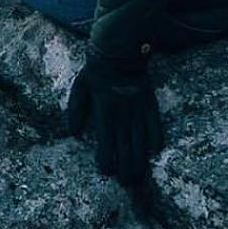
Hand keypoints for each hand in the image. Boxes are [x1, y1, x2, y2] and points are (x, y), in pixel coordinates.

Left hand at [64, 50, 164, 185]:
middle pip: (125, 144)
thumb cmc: (96, 67)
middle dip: (125, 166)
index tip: (106, 172)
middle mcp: (122, 109)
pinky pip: (155, 122)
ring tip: (138, 176)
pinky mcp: (149, 100)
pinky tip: (155, 151)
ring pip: (140, 138)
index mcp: (104, 106)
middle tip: (126, 183)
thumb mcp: (80, 85)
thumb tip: (71, 132)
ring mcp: (138, 106)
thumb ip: (75, 108)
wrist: (120, 45)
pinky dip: (156, 136)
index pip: (106, 138)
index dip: (106, 157)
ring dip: (139, 158)